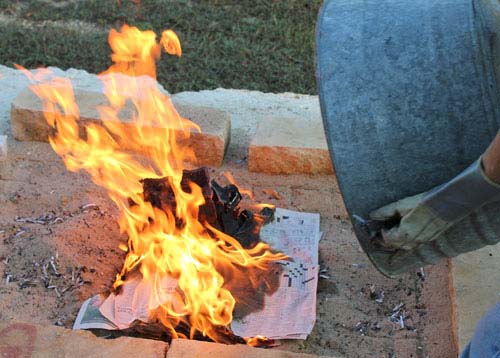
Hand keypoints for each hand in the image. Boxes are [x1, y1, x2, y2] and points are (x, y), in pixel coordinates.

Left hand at [370, 157, 499, 250]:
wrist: (447, 203)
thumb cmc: (423, 202)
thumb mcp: (401, 205)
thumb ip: (385, 212)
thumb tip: (372, 215)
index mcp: (405, 234)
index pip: (388, 238)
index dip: (382, 233)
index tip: (379, 227)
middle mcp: (414, 241)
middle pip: (396, 245)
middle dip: (387, 240)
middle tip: (381, 232)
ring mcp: (424, 241)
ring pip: (406, 246)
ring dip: (398, 241)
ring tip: (393, 232)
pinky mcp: (432, 238)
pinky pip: (416, 244)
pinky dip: (408, 240)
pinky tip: (408, 233)